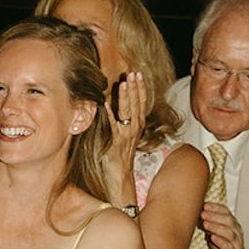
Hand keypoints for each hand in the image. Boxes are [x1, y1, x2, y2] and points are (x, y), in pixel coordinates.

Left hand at [107, 71, 146, 187]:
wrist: (120, 174)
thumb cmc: (119, 154)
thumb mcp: (124, 134)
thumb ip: (122, 120)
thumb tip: (113, 103)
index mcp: (138, 124)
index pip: (142, 102)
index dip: (141, 88)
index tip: (139, 74)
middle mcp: (135, 127)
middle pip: (137, 104)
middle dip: (135, 88)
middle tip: (133, 73)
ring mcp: (127, 134)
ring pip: (129, 112)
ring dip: (127, 97)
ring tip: (124, 83)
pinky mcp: (117, 142)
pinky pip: (114, 126)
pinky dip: (110, 115)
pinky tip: (106, 105)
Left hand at [201, 200, 248, 248]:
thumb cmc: (224, 246)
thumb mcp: (215, 232)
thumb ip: (208, 223)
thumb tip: (195, 214)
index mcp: (232, 223)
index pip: (226, 211)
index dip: (215, 207)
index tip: (204, 205)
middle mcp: (236, 231)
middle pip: (228, 220)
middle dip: (214, 216)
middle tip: (203, 213)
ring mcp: (236, 242)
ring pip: (229, 232)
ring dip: (216, 227)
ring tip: (205, 224)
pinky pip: (228, 246)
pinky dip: (220, 241)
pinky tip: (212, 237)